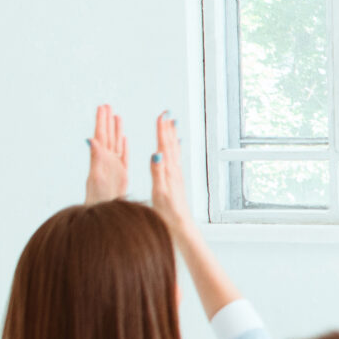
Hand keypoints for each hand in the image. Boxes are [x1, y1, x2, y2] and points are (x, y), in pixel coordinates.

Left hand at [85, 105, 127, 202]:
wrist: (104, 211)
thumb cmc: (97, 197)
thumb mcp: (96, 175)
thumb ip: (95, 157)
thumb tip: (90, 139)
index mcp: (100, 158)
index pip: (101, 135)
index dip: (101, 121)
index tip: (102, 107)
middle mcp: (106, 159)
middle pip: (107, 135)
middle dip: (107, 120)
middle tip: (107, 105)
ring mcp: (114, 165)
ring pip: (115, 143)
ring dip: (115, 129)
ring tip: (116, 116)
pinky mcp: (122, 173)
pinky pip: (123, 155)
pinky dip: (123, 145)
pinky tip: (123, 138)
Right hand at [147, 113, 193, 235]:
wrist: (181, 225)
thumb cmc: (168, 212)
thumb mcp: (160, 192)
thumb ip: (158, 171)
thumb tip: (157, 152)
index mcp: (169, 171)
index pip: (164, 145)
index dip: (162, 130)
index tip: (161, 115)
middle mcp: (174, 170)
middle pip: (171, 144)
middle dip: (167, 128)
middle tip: (167, 113)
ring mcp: (177, 175)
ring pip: (174, 150)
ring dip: (172, 136)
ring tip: (172, 124)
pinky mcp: (177, 180)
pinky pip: (176, 159)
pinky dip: (175, 149)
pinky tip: (176, 147)